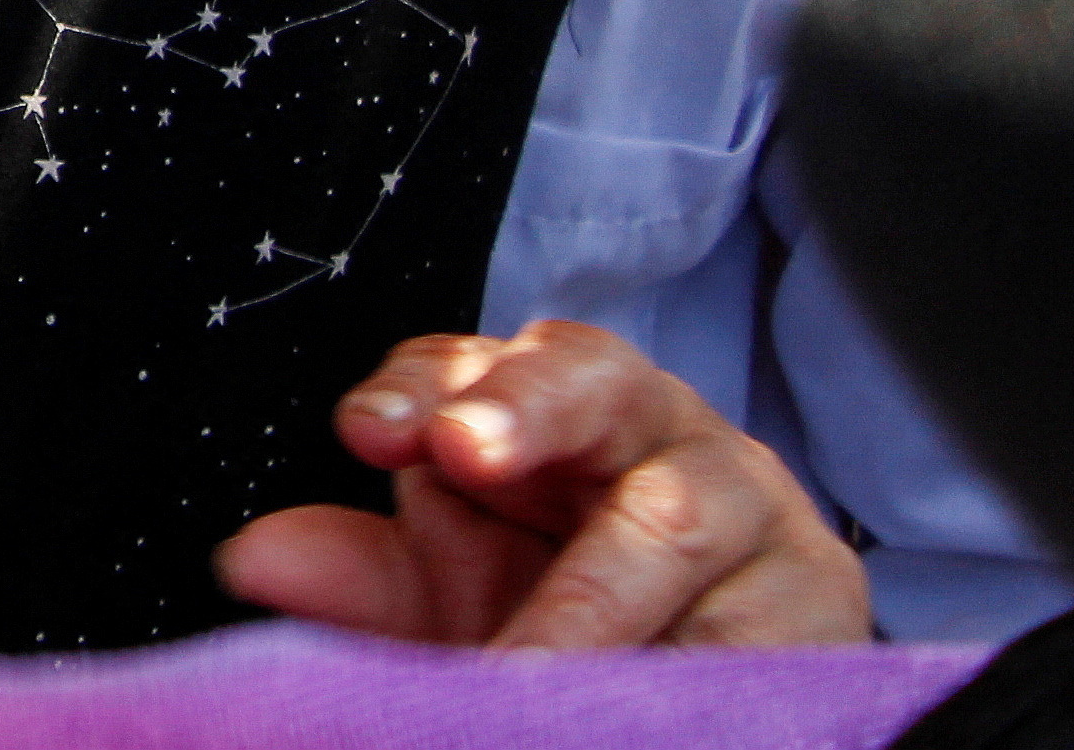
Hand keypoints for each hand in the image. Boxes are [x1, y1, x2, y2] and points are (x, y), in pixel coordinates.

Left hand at [215, 322, 872, 647]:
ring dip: (593, 598)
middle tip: (461, 452)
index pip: (481, 362)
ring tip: (529, 664)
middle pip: (597, 382)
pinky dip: (687, 672)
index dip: (427, 382)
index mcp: (558, 413)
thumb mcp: (456, 604)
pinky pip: (755, 634)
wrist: (715, 711)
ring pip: (677, 520)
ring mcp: (752, 514)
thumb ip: (363, 578)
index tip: (367, 428)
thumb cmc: (570, 628)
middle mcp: (658, 434)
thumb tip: (251, 558)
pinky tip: (634, 699)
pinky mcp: (821, 606)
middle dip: (525, 409)